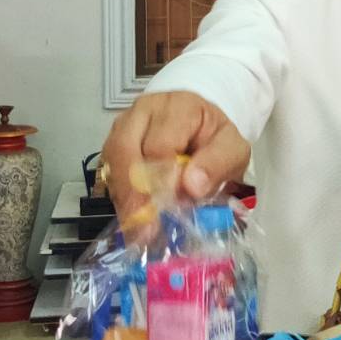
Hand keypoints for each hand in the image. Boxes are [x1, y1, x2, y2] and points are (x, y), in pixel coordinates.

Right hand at [100, 91, 249, 217]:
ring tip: (138, 232)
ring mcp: (123, 126)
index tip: (169, 212)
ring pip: (111, 162)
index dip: (163, 181)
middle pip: (124, 150)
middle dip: (133, 194)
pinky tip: (133, 220)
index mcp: (178, 107)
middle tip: (143, 232)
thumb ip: (217, 164)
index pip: (160, 146)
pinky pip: (107, 171)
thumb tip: (191, 186)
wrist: (202, 126)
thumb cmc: (215, 139)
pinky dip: (120, 197)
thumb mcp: (233, 149)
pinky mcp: (113, 145)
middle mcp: (143, 111)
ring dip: (124, 199)